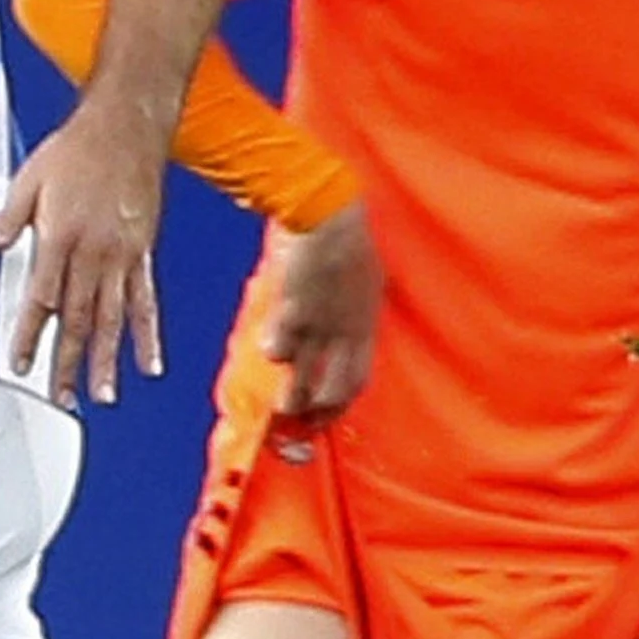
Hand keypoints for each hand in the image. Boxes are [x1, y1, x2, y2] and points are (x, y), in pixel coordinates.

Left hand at [0, 99, 171, 405]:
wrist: (127, 126)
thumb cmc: (75, 149)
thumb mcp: (30, 178)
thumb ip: (8, 218)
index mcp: (60, 237)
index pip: (42, 299)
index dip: (30, 334)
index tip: (20, 364)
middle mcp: (94, 254)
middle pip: (79, 319)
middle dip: (69, 362)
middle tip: (62, 398)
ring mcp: (123, 257)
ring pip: (114, 319)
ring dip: (107, 361)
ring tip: (102, 397)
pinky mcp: (143, 254)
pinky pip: (146, 302)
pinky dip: (147, 335)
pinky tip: (149, 364)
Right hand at [259, 204, 382, 423]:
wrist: (328, 218)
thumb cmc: (352, 243)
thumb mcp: (369, 283)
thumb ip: (358, 312)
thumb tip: (353, 330)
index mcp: (365, 327)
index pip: (358, 380)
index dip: (343, 404)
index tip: (330, 414)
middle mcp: (343, 335)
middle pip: (332, 390)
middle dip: (317, 413)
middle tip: (303, 420)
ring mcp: (318, 327)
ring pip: (302, 380)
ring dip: (291, 399)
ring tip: (283, 406)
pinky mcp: (291, 313)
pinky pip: (279, 348)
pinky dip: (274, 352)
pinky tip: (269, 350)